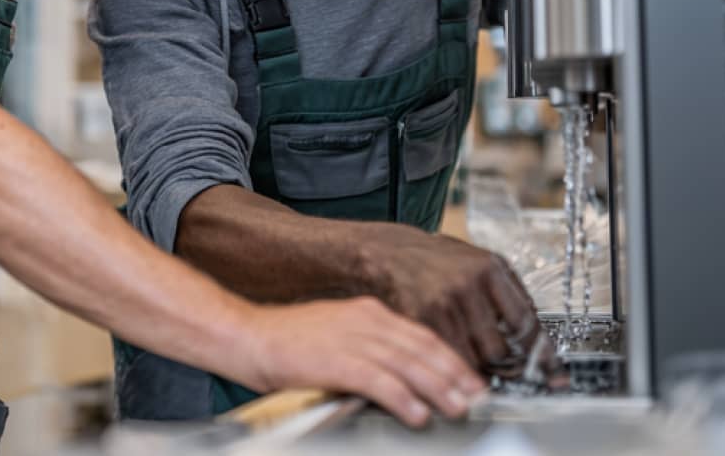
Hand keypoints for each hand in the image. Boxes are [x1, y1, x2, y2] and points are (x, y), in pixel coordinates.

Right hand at [243, 296, 485, 427]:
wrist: (248, 336)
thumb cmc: (287, 341)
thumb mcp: (336, 332)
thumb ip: (369, 346)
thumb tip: (402, 373)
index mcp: (366, 311)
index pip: (420, 333)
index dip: (450, 356)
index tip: (471, 377)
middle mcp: (364, 320)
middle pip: (421, 347)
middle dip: (453, 373)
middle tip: (476, 396)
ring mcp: (350, 338)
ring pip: (407, 364)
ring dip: (437, 387)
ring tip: (458, 407)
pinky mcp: (335, 361)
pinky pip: (378, 380)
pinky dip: (402, 397)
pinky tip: (417, 413)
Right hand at [362, 224, 559, 380]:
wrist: (385, 250)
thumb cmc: (431, 258)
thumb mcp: (475, 260)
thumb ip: (505, 291)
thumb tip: (533, 332)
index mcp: (488, 267)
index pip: (525, 321)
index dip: (540, 353)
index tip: (552, 373)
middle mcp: (468, 283)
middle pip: (500, 348)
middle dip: (502, 364)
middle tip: (502, 369)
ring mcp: (442, 301)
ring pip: (474, 359)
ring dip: (476, 367)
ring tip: (470, 357)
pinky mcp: (420, 317)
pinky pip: (448, 356)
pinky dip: (452, 364)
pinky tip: (449, 355)